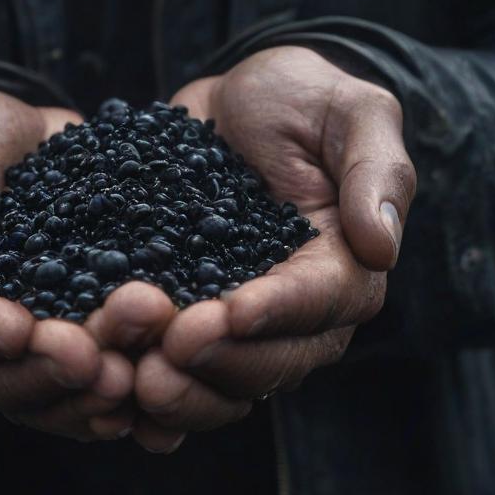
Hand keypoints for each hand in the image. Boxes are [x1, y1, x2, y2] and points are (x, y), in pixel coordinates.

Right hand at [0, 86, 135, 440]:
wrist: (16, 133)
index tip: (18, 330)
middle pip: (5, 376)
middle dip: (52, 371)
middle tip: (99, 363)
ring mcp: (36, 337)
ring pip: (58, 387)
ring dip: (98, 388)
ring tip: (137, 370)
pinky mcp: (85, 326)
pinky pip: (104, 371)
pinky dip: (133, 391)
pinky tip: (160, 397)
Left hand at [121, 47, 416, 449]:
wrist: (240, 99)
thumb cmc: (305, 98)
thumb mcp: (354, 111)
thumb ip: (375, 170)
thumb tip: (382, 245)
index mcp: (344, 263)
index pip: (321, 302)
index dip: (278, 311)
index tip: (230, 312)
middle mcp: (298, 308)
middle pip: (272, 360)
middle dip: (220, 361)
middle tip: (166, 349)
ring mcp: (240, 317)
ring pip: (222, 382)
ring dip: (180, 392)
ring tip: (133, 378)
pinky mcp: (189, 311)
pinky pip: (175, 368)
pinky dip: (147, 391)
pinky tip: (112, 396)